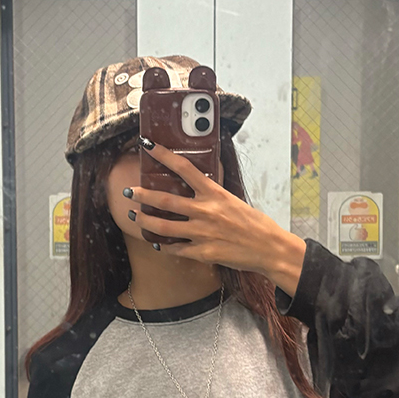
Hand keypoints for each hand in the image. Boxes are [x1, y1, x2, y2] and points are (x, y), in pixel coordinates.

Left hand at [128, 140, 306, 294]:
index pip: (184, 168)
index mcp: (214, 193)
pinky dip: (164, 247)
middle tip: (129, 192)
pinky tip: (157, 244)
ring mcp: (202, 233)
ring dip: (145, 221)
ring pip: (164, 227)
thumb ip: (212, 196)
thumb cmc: (254, 224)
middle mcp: (205, 211)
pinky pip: (176, 250)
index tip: (148, 144)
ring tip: (134, 217)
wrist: (268, 248)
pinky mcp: (203, 253)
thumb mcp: (232, 201)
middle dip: (143, 195)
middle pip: (165, 200)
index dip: (163, 154)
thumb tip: (196, 190)